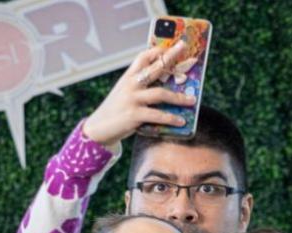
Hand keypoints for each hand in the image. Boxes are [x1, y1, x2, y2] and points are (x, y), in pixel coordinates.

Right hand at [83, 44, 197, 146]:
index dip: (157, 51)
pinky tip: (181, 121)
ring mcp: (132, 99)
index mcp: (128, 77)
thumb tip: (165, 83)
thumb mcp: (125, 92)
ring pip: (160, 93)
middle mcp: (130, 85)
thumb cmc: (116, 109)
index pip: (142, 57)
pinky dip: (171, 118)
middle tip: (184, 48)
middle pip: (154, 68)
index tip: (171, 46)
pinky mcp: (134, 115)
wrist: (99, 128)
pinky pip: (157, 115)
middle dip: (170, 57)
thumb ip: (139, 86)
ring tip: (193, 100)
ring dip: (179, 97)